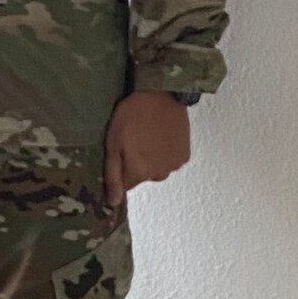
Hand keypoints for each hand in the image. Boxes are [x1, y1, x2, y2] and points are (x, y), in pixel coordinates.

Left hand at [103, 92, 190, 208]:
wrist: (160, 95)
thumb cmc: (132, 116)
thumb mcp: (113, 144)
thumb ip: (113, 177)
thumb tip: (113, 203)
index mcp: (139, 173)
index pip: (125, 185)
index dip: (121, 168)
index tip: (122, 150)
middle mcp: (159, 175)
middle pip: (142, 177)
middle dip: (137, 163)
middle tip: (135, 139)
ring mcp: (174, 165)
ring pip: (157, 169)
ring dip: (153, 158)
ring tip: (149, 135)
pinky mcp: (185, 155)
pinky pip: (171, 161)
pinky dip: (166, 152)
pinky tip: (162, 135)